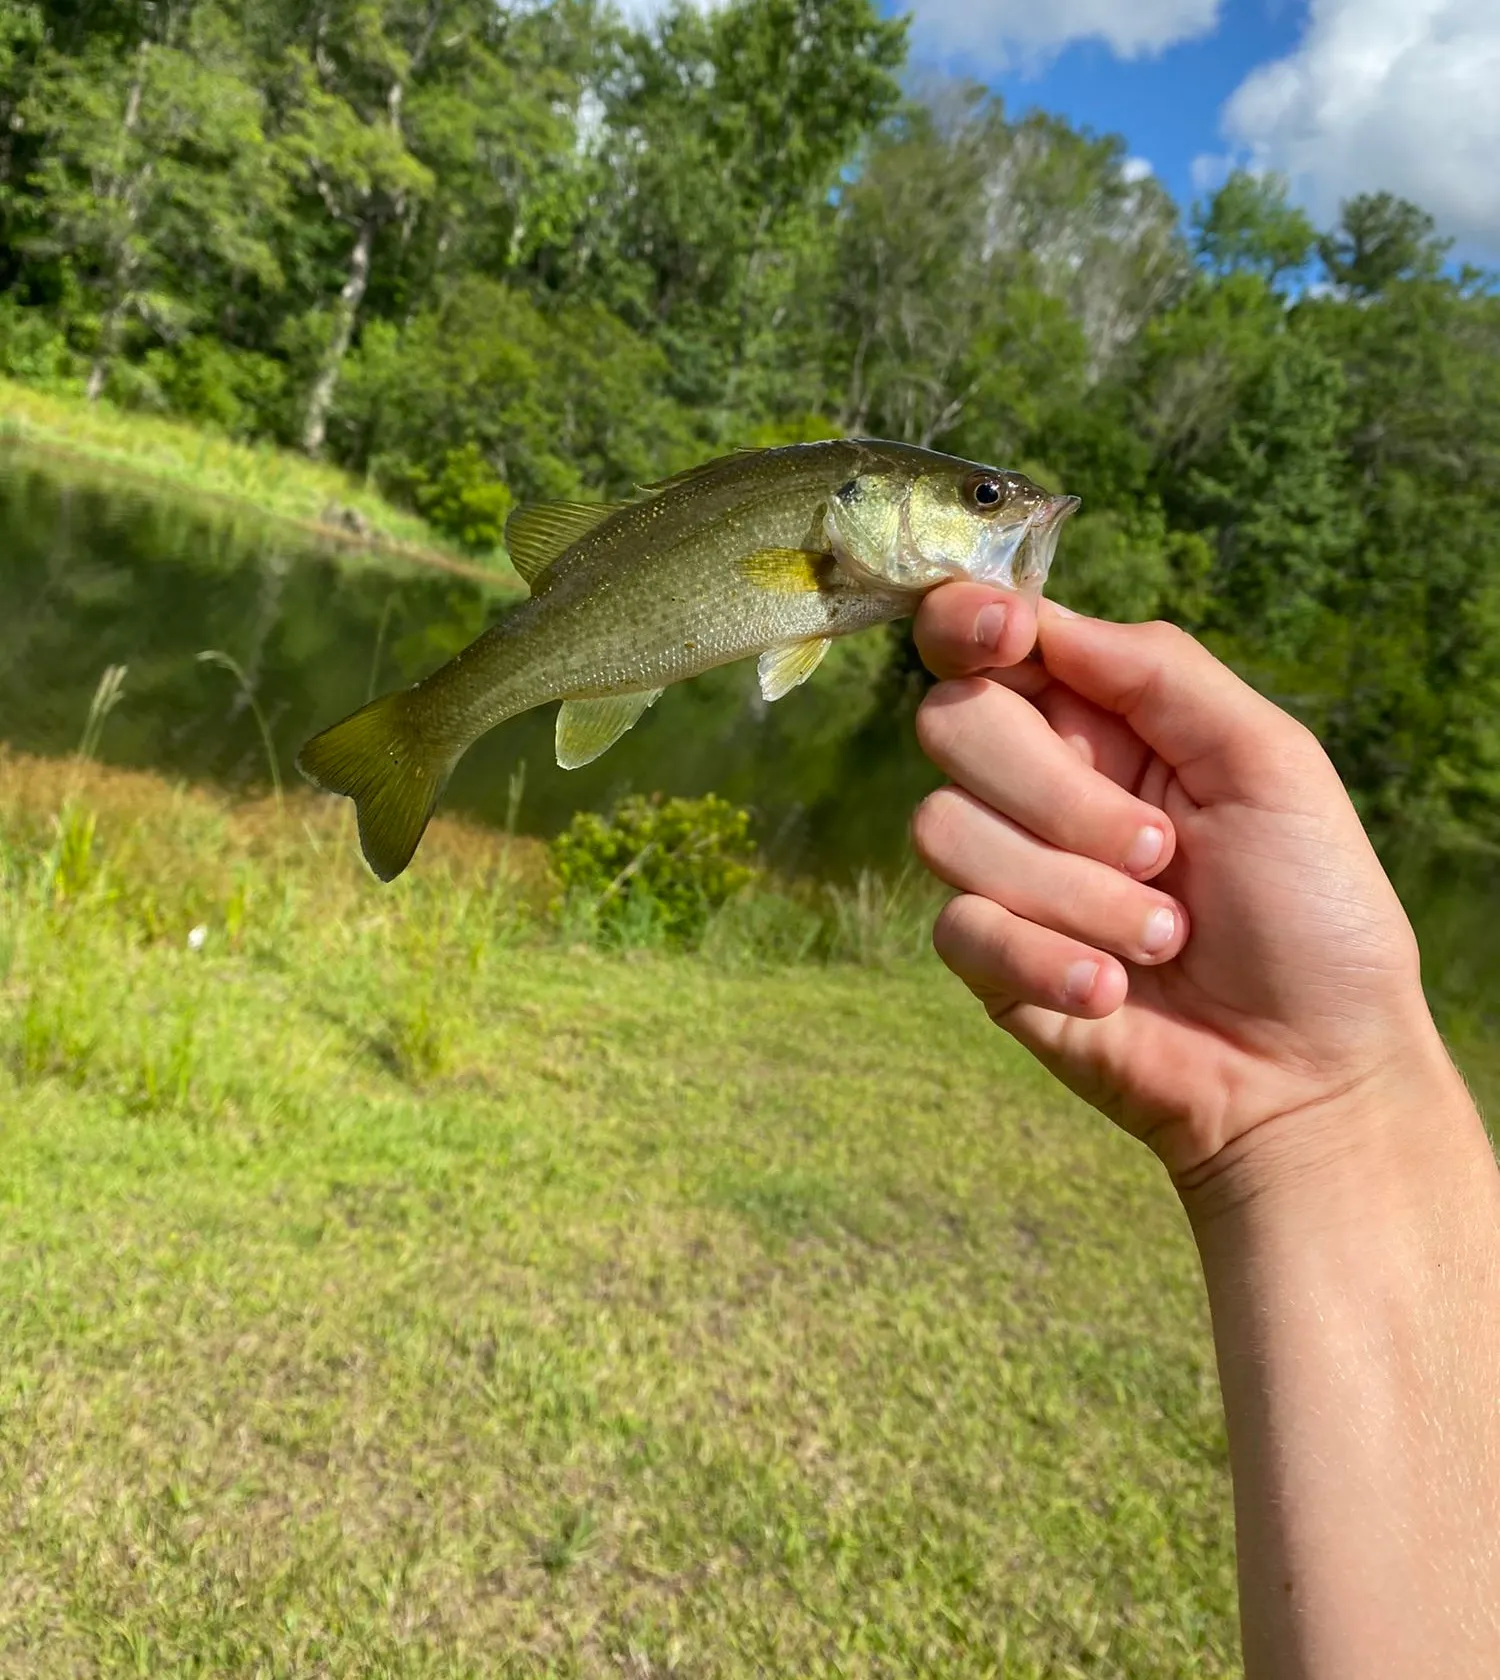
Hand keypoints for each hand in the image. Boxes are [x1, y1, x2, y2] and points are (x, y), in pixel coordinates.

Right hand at [910, 584, 1467, 1187]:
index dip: (967, 622)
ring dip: (1073, 891)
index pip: (986, 641)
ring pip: (945, 828)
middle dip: (1057, 791)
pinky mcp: (987, 958)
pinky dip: (1047, 959)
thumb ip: (1159, 672)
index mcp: (1103, 719)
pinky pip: (960, 926)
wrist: (1305, 1071)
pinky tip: (1113, 992)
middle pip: (950, 722)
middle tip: (1161, 850)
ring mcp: (1005, 872)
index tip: (1002, 635)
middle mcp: (1038, 784)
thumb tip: (1042, 618)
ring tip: (1165, 938)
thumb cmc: (1311, 912)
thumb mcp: (1270, 764)